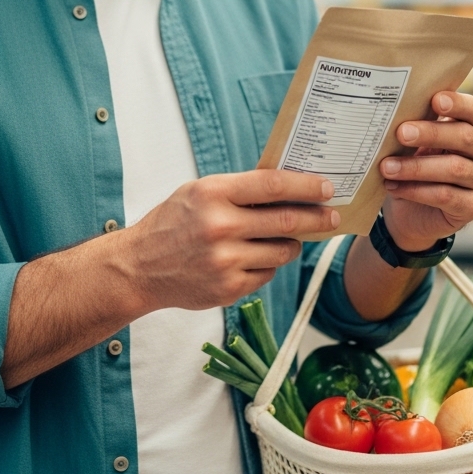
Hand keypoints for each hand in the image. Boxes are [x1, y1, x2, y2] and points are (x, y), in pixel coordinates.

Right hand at [121, 170, 339, 312]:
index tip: (327, 188)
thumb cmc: (172, 224)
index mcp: (212, 194)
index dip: (306, 186)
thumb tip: (289, 186)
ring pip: (282, 251)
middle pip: (286, 221)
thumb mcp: (199, 192)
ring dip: (292, 244)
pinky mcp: (228, 288)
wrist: (139, 267)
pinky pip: (267, 275)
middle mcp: (219, 227)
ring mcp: (224, 261)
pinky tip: (252, 259)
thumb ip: (239, 189)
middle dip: (317, 218)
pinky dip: (268, 266)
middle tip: (333, 216)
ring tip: (287, 238)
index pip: (273, 185)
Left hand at [377, 91, 472, 252]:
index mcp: (472, 128)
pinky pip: (446, 195)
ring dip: (416, 167)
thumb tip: (388, 112)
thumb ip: (412, 129)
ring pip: (454, 168)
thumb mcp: (413, 145)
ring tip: (386, 167)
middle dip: (430, 133)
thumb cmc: (415, 166)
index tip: (436, 100)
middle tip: (401, 133)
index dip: (457, 104)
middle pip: (464, 136)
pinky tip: (393, 187)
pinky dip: (416, 190)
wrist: (413, 212)